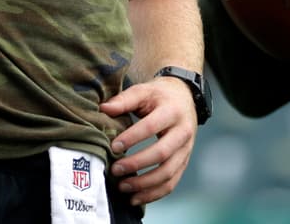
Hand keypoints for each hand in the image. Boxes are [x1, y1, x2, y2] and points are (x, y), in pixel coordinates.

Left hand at [100, 75, 198, 205]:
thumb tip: (103, 109)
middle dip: (137, 164)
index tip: (113, 147)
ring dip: (144, 184)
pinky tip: (136, 198)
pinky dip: (154, 194)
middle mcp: (183, 132)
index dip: (132, 138)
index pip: (151, 127)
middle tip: (115, 170)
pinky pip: (171, 183)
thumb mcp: (144, 91)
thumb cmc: (159, 96)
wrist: (185, 98)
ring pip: (168, 173)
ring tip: (123, 187)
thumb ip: (124, 100)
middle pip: (162, 153)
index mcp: (172, 111)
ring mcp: (186, 149)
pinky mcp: (183, 162)